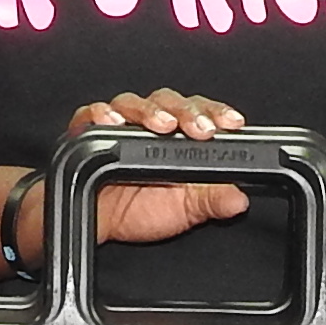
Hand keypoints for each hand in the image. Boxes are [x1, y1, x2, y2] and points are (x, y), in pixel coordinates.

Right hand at [67, 90, 252, 248]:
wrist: (96, 224)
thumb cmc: (138, 210)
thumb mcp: (183, 211)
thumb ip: (212, 202)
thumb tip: (239, 200)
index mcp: (176, 138)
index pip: (199, 112)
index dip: (216, 112)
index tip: (232, 123)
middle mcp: (148, 126)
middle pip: (167, 100)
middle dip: (186, 111)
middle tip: (199, 128)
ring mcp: (117, 125)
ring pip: (133, 102)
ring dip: (149, 111)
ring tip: (162, 126)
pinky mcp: (86, 130)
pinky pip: (91, 114)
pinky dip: (99, 113)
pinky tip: (111, 121)